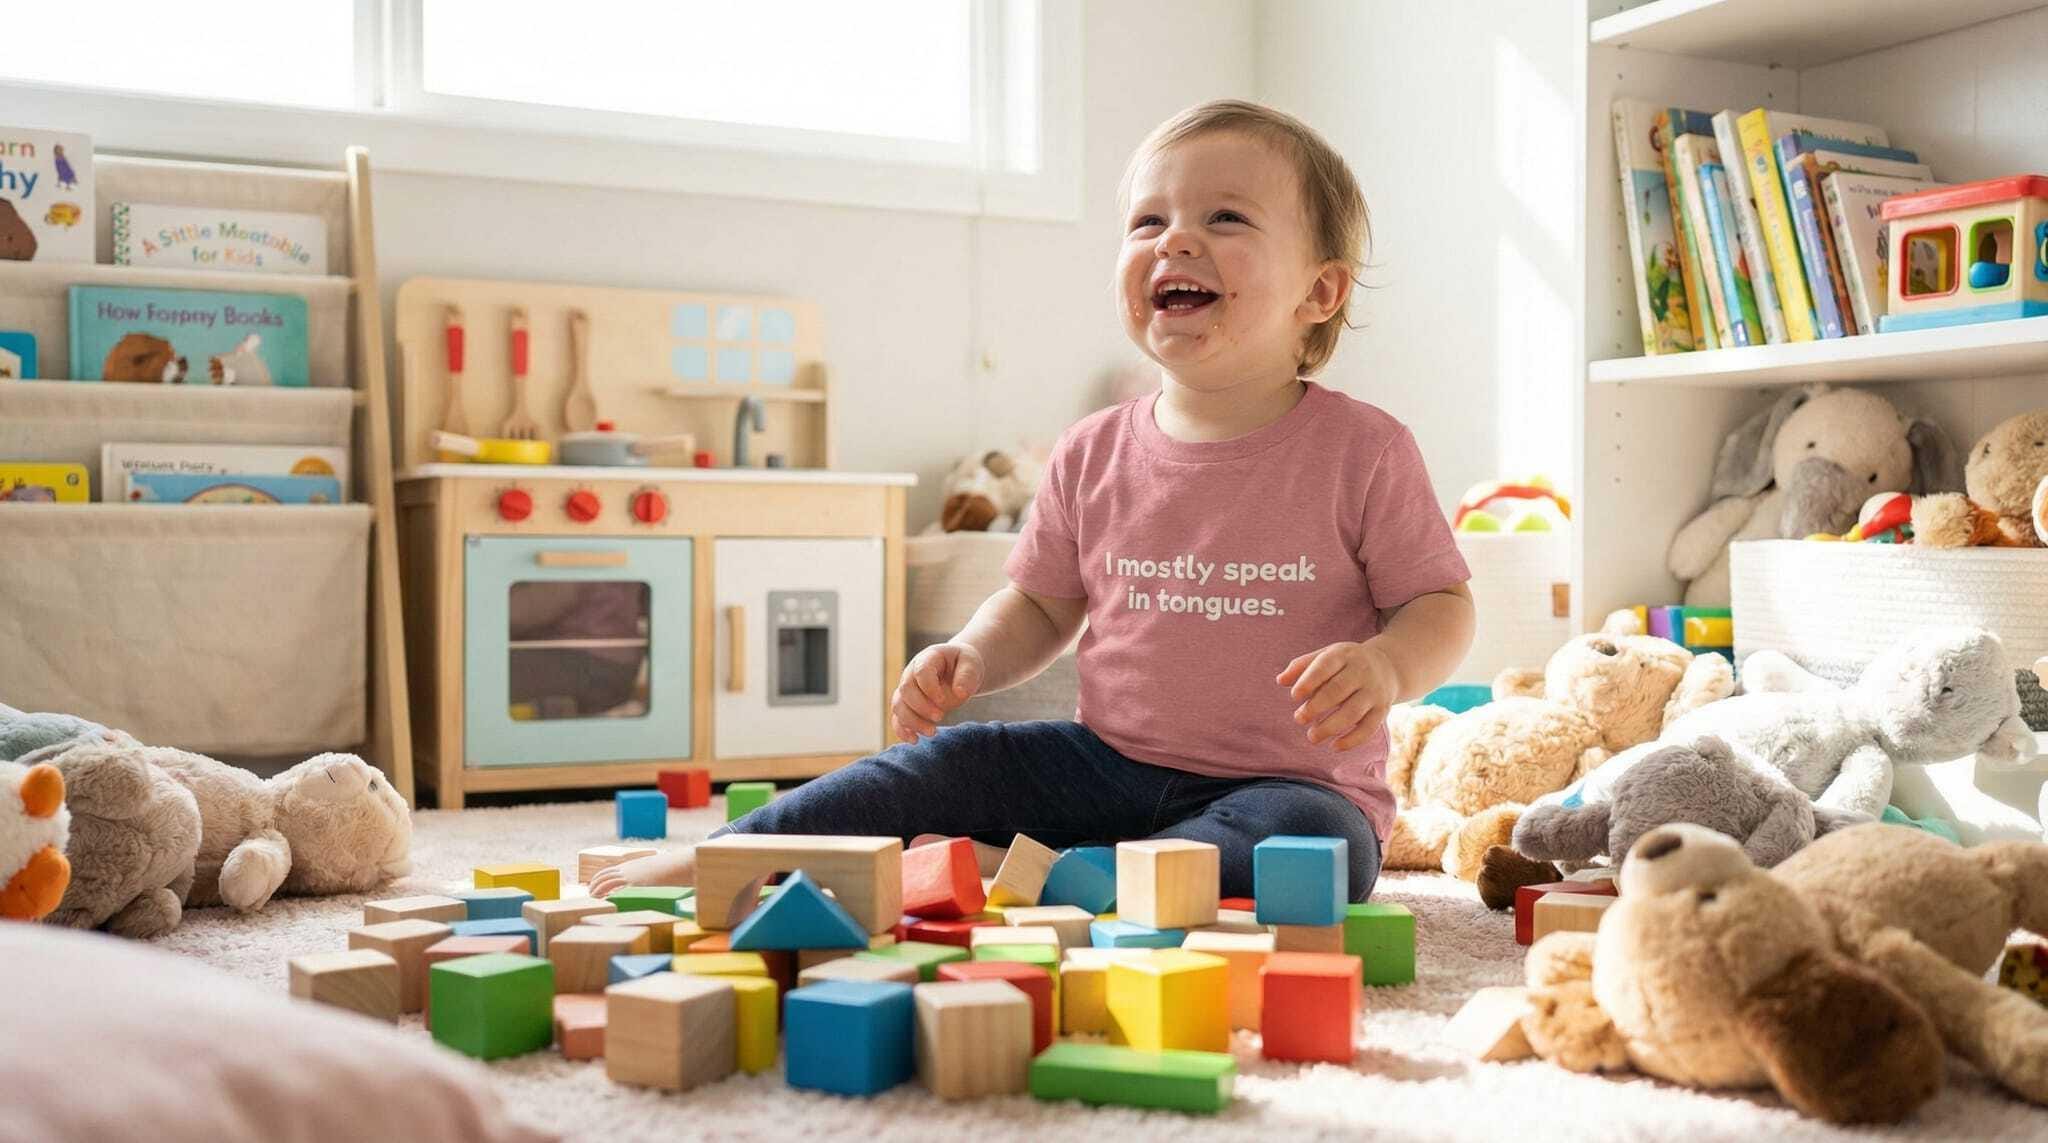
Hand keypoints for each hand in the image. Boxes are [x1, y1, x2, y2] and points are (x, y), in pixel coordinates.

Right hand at [892, 642, 984, 741]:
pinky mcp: (908, 706)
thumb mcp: (971, 664)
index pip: (921, 672)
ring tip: (932, 732)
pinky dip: (902, 730)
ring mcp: (907, 690)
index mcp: (928, 659)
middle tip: (940, 717)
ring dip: (912, 721)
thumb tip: (960, 693)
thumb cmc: (964, 665)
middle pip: (905, 690)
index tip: (944, 702)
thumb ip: (967, 676)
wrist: (959, 670)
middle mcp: (912, 674)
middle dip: (921, 707)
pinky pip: (897, 718)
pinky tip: (914, 740)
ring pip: (898, 706)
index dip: (930, 688)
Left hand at [1276, 640, 1399, 749]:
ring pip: (1353, 712)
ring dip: (1330, 727)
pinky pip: (1369, 728)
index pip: (1325, 666)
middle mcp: (1361, 672)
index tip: (1294, 696)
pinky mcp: (1383, 709)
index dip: (1309, 681)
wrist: (1388, 666)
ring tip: (1312, 737)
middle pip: (1338, 690)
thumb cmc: (1346, 663)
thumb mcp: (1326, 656)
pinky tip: (1334, 747)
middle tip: (1298, 718)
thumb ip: (1301, 666)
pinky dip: (1352, 740)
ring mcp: (1374, 691)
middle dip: (1316, 707)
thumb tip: (1280, 681)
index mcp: (1343, 655)